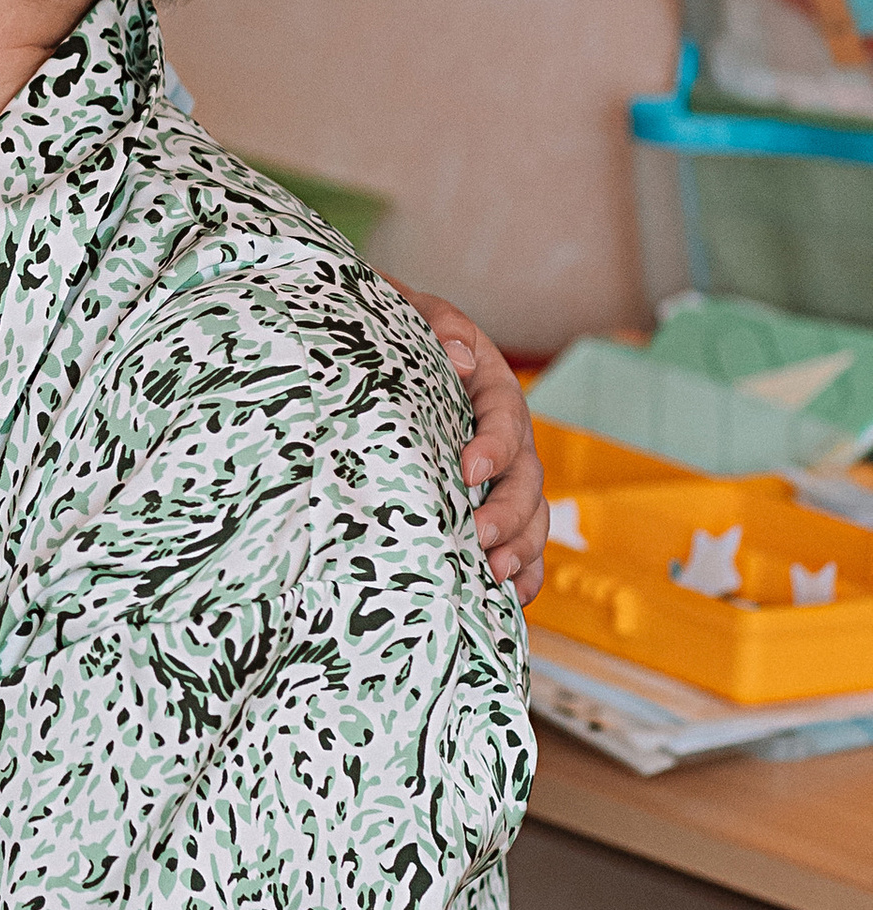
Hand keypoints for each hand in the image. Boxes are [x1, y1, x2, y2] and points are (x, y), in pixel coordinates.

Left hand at [391, 283, 547, 602]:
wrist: (378, 355)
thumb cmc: (392, 333)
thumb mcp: (409, 310)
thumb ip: (435, 321)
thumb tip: (460, 355)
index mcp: (490, 387)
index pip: (506, 417)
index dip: (495, 446)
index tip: (468, 470)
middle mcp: (504, 437)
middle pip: (527, 478)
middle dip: (509, 511)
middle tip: (479, 536)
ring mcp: (500, 475)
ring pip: (530, 515)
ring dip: (520, 548)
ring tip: (494, 574)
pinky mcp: (488, 505)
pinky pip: (519, 543)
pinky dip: (521, 571)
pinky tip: (506, 598)